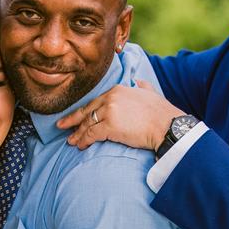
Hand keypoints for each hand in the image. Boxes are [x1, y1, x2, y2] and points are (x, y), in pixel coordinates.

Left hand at [58, 80, 182, 150]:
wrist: (167, 126)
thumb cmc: (162, 113)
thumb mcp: (151, 93)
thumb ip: (143, 86)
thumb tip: (139, 82)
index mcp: (118, 90)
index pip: (96, 101)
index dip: (85, 110)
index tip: (77, 116)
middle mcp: (111, 98)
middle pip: (87, 111)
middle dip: (72, 120)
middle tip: (61, 126)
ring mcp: (109, 112)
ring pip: (87, 123)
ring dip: (77, 134)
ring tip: (71, 141)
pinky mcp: (110, 126)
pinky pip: (91, 134)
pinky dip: (84, 140)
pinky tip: (80, 146)